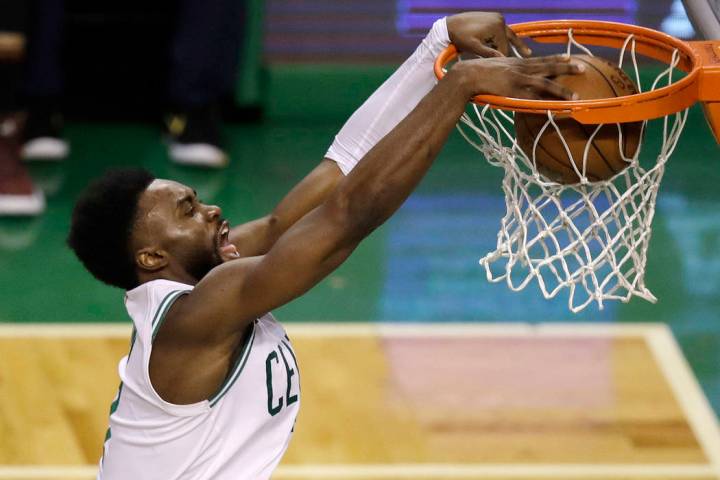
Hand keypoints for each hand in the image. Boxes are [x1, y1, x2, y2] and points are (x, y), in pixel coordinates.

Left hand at [447, 12, 531, 57]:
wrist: (449, 25)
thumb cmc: (460, 37)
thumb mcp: (474, 47)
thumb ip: (489, 53)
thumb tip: (503, 60)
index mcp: (497, 26)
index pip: (504, 47)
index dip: (504, 59)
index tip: (507, 69)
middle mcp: (499, 19)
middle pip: (509, 39)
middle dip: (516, 49)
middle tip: (529, 55)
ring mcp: (496, 17)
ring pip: (506, 35)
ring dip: (511, 43)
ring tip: (526, 52)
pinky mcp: (492, 17)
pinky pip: (500, 30)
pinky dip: (502, 38)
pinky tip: (508, 45)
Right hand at [450, 55, 584, 99]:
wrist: (467, 75)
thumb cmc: (476, 71)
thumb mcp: (494, 64)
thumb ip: (504, 68)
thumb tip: (506, 71)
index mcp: (516, 62)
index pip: (541, 58)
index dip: (556, 58)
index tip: (569, 57)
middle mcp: (520, 68)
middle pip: (548, 66)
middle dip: (566, 67)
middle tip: (582, 68)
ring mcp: (518, 79)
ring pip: (545, 83)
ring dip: (561, 90)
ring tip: (575, 96)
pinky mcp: (513, 91)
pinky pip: (532, 98)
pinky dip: (544, 103)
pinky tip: (554, 108)